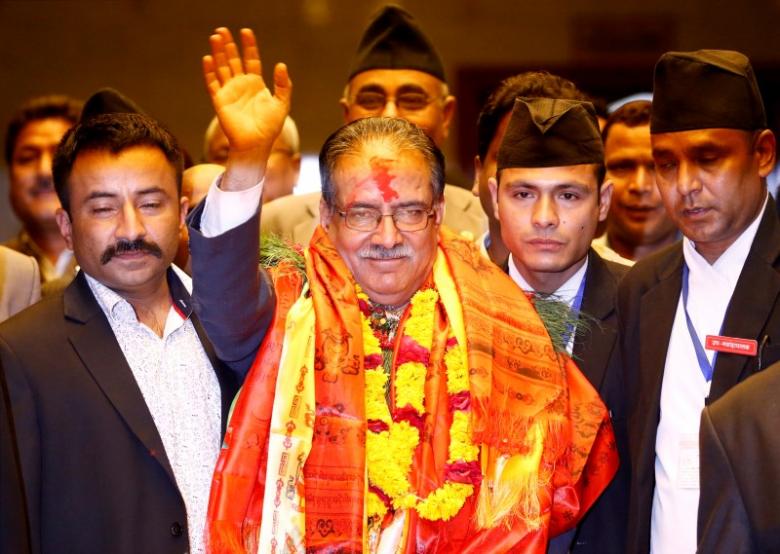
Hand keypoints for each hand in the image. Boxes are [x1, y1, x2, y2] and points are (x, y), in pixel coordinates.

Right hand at [203, 27, 291, 155]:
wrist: (256, 144)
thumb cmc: (270, 127)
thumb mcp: (282, 104)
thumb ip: (283, 85)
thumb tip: (281, 65)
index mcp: (256, 84)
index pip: (251, 59)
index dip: (249, 46)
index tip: (246, 32)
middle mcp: (241, 85)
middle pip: (233, 60)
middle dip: (228, 45)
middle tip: (223, 30)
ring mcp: (229, 92)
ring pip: (221, 68)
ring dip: (217, 53)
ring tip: (215, 37)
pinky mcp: (220, 100)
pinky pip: (212, 83)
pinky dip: (210, 71)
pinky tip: (208, 58)